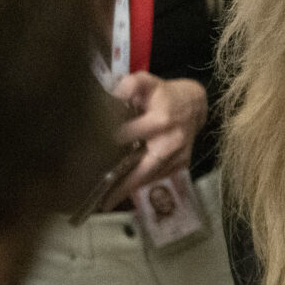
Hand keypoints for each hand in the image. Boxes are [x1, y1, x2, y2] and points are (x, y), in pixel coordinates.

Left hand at [108, 73, 205, 203]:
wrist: (194, 103)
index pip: (130, 135)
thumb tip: (111, 95)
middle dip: (124, 185)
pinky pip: (161, 178)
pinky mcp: (182, 164)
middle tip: (103, 201)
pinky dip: (144, 186)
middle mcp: (171, 141)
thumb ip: (130, 84)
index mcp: (161, 120)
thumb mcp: (147, 81)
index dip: (111, 143)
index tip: (91, 156)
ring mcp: (179, 155)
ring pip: (152, 177)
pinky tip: (126, 194)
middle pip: (144, 169)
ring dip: (131, 190)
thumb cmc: (164, 93)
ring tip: (109, 202)